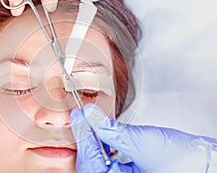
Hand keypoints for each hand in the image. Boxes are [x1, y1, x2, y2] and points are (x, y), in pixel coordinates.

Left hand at [71, 103, 216, 172]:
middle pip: (90, 162)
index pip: (90, 160)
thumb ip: (113, 130)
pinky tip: (103, 131)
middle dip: (84, 138)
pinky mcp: (127, 171)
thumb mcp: (142, 142)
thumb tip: (91, 115)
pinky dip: (103, 143)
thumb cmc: (183, 161)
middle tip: (81, 117)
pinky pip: (107, 159)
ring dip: (93, 139)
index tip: (78, 116)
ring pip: (97, 160)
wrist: (205, 162)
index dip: (82, 135)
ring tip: (90, 121)